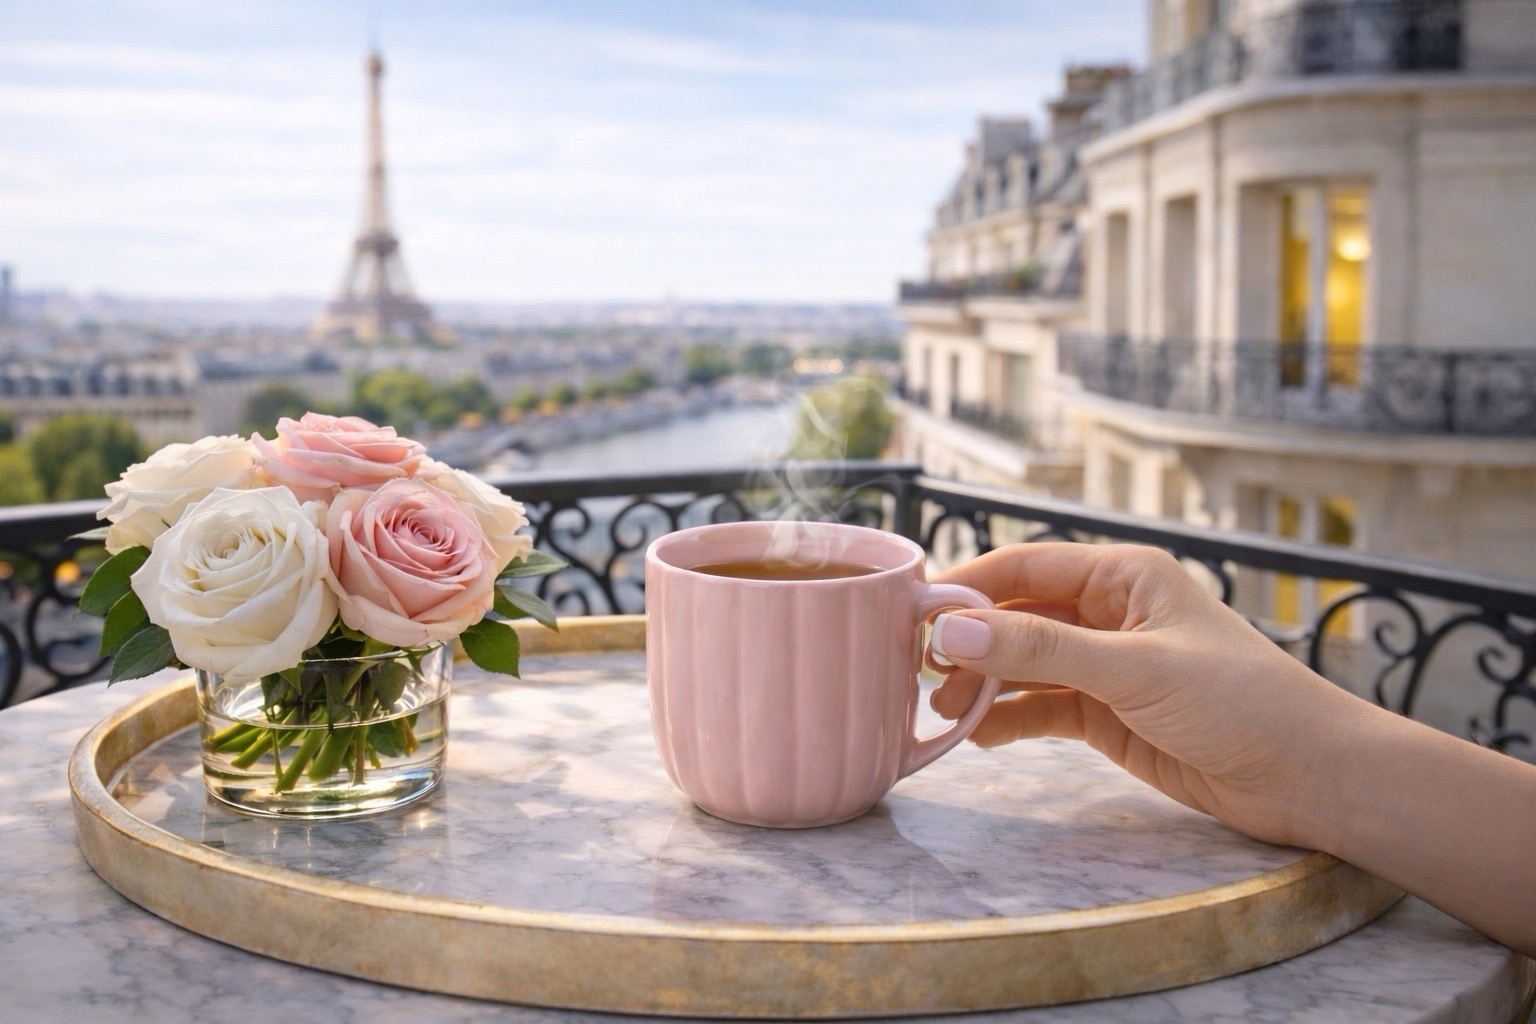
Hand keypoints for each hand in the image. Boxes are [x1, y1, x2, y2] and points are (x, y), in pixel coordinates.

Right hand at [928, 543, 1373, 848]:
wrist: (1308, 777)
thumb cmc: (1239, 701)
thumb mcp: (1134, 669)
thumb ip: (1040, 649)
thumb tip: (952, 630)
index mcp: (1123, 575)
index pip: (1026, 565)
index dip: (968, 584)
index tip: (912, 612)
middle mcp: (1109, 612)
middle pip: (1017, 614)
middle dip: (969, 639)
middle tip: (917, 668)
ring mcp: (1106, 665)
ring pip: (1024, 663)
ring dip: (983, 682)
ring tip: (940, 709)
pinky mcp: (1107, 714)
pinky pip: (1042, 706)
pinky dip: (1008, 717)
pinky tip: (977, 733)